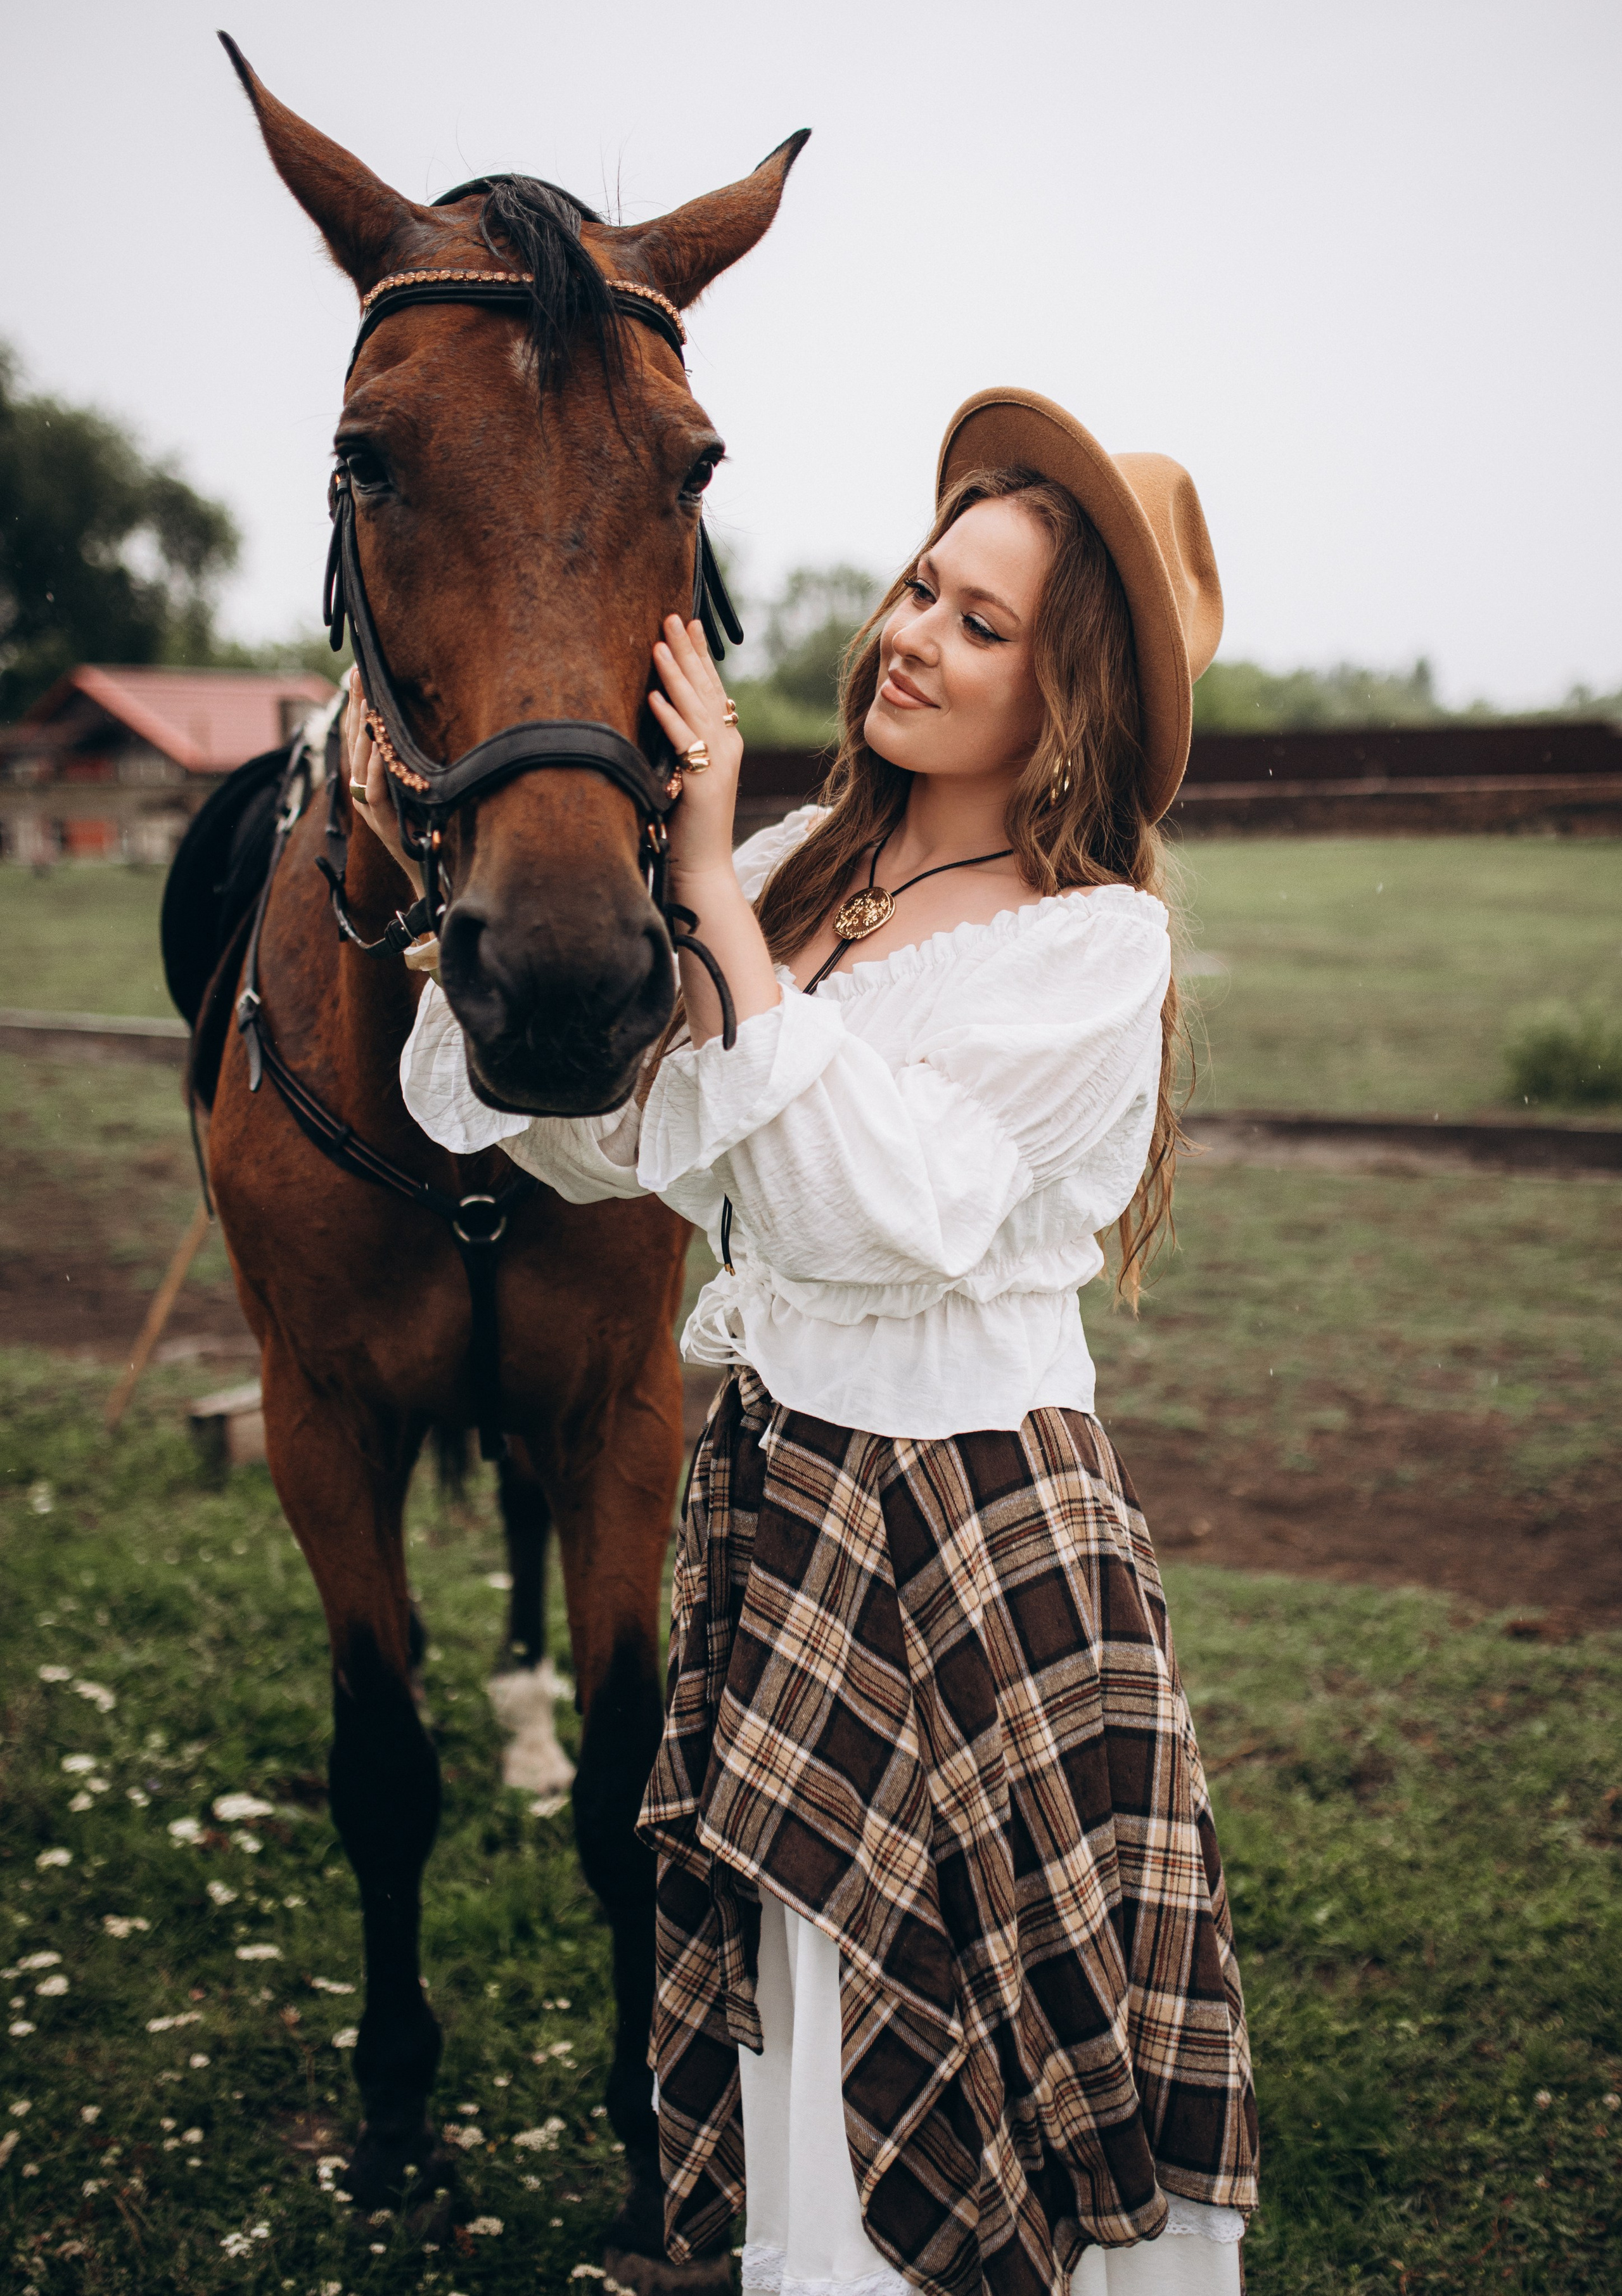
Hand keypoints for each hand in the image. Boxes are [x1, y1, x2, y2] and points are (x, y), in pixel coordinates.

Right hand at [343, 667, 423, 897]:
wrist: (428, 876)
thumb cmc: (424, 833)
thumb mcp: (415, 790)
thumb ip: (407, 765)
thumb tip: (410, 729)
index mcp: (368, 782)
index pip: (356, 737)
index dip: (353, 705)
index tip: (356, 673)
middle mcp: (364, 794)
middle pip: (353, 744)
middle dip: (354, 706)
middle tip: (357, 673)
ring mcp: (371, 811)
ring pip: (360, 766)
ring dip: (362, 733)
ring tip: (367, 702)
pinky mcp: (385, 826)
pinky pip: (376, 793)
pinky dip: (377, 770)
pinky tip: (380, 748)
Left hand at [647, 615, 742, 879]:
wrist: (702, 867)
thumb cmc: (687, 826)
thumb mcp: (686, 775)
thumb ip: (681, 745)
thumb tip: (659, 712)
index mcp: (725, 742)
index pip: (712, 689)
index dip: (699, 655)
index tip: (689, 623)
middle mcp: (727, 746)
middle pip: (705, 689)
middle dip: (687, 651)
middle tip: (672, 616)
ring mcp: (719, 763)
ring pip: (695, 708)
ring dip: (675, 674)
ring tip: (658, 643)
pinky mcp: (704, 783)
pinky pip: (682, 743)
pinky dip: (667, 718)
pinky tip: (653, 696)